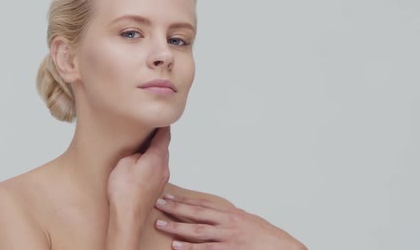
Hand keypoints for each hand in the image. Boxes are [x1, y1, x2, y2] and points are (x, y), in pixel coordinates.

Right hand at [107, 127, 170, 219]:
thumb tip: (140, 151)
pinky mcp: (156, 189)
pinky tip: (140, 167)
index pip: (164, 135)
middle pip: (164, 147)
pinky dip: (151, 164)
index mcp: (158, 157)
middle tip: (148, 130)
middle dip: (157, 138)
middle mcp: (164, 168)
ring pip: (160, 160)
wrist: (128, 218)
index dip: (162, 125)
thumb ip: (135, 152)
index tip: (160, 118)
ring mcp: (161, 180)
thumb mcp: (125, 162)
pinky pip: (156, 171)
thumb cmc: (125, 192)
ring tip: (141, 148)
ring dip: (153, 153)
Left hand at [154, 194, 306, 249]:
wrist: (285, 248)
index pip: (201, 205)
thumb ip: (230, 218)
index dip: (183, 201)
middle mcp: (227, 222)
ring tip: (161, 225)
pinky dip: (190, 248)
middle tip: (158, 204)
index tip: (168, 197)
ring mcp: (228, 237)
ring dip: (177, 227)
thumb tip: (216, 215)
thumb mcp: (248, 221)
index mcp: (230, 213)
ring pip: (197, 231)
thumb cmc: (268, 237)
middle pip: (196, 213)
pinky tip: (177, 246)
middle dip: (175, 208)